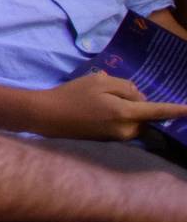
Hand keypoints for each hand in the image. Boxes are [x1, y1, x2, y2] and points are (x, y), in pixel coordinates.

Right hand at [31, 71, 186, 140]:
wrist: (47, 116)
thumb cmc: (71, 95)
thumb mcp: (99, 81)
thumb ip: (124, 87)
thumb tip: (138, 97)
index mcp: (125, 113)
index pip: (157, 111)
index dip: (176, 110)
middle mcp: (126, 130)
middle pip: (145, 116)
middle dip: (140, 105)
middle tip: (115, 91)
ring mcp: (117, 137)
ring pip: (134, 122)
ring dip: (129, 111)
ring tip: (103, 99)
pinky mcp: (108, 140)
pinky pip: (123, 127)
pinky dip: (119, 117)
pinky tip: (98, 108)